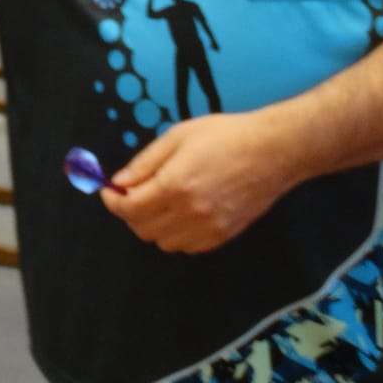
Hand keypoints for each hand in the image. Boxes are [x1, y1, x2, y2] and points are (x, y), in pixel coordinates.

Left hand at [103, 111, 298, 252]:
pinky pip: (188, 247)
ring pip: (164, 243)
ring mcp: (210, 229)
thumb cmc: (224, 135)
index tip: (109, 191)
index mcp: (175, 185)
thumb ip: (144, 163)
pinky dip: (176, 234)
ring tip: (159, 202)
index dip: (113, 201)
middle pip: (143, 230)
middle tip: (134, 193)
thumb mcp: (176, 137)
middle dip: (130, 213)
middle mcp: (191, 213)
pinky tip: (181, 213)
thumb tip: (118, 183)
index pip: (130, 209)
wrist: (272, 151)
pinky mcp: (225, 236)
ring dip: (153, 226)